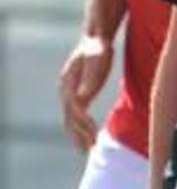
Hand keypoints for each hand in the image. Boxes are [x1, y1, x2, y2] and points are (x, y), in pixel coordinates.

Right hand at [58, 35, 112, 151]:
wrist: (96, 38)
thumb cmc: (98, 48)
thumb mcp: (97, 60)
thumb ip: (90, 78)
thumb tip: (82, 97)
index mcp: (68, 83)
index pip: (74, 109)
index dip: (82, 122)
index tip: (93, 132)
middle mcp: (66, 89)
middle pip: (69, 117)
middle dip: (78, 135)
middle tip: (88, 150)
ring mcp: (70, 91)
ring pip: (71, 118)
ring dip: (78, 134)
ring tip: (87, 150)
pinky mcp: (78, 92)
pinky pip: (77, 113)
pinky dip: (81, 125)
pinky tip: (88, 134)